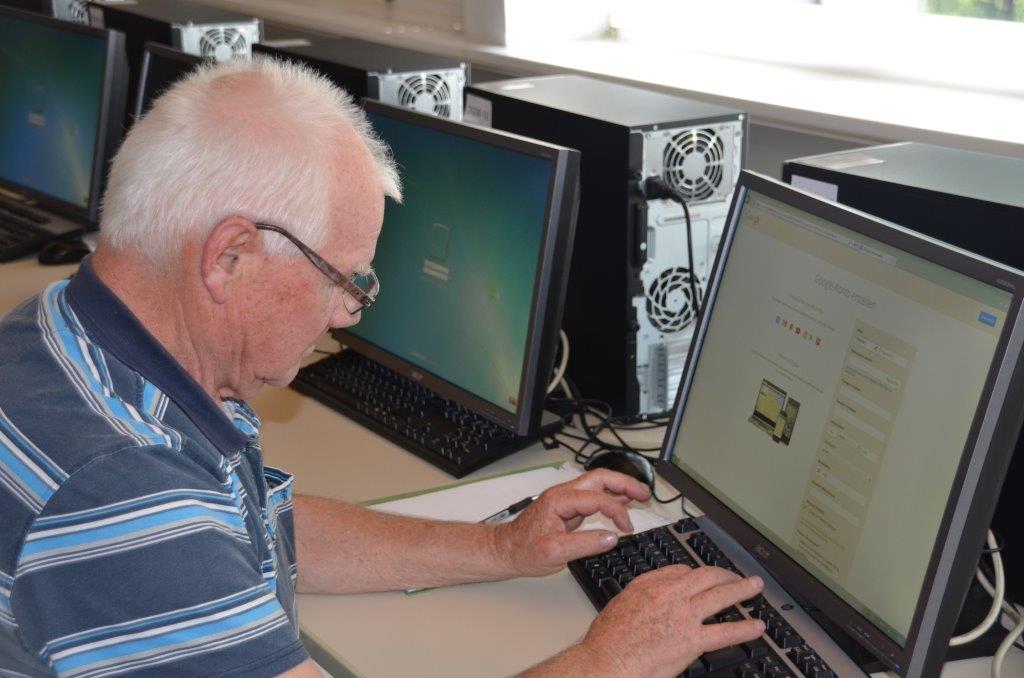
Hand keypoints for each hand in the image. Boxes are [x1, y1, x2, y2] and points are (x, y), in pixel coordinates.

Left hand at [493, 469, 650, 576]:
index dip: (617, 511)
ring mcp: (565, 499)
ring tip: (640, 494)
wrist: (506, 550)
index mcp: (560, 500)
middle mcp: (563, 494)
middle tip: (645, 493)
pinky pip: (593, 496)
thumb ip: (584, 544)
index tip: (627, 527)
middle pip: (600, 479)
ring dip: (619, 487)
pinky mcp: (567, 507)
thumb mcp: (554, 553)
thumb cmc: (524, 550)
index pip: (597, 498)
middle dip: (625, 483)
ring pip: (597, 484)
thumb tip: (611, 537)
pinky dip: (610, 496)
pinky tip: (622, 501)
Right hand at [580, 566, 765, 677]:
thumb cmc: (607, 640)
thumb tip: (652, 598)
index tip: (703, 578)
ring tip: (755, 587)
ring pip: (721, 596)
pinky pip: (726, 632)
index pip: (681, 570)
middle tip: (737, 576)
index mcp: (649, 584)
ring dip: (742, 590)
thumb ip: (640, 596)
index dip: (696, 574)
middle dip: (725, 574)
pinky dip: (745, 629)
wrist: (608, 661)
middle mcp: (670, 594)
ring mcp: (684, 616)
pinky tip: (756, 627)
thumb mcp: (619, 604)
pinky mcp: (693, 640)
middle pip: (706, 576)